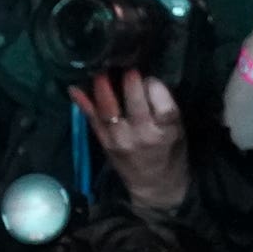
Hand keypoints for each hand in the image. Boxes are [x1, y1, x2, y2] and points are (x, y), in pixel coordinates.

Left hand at [71, 69, 188, 211]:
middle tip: (126, 67)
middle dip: (130, 82)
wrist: (154, 184)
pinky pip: (92, 119)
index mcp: (166, 132)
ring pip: (109, 110)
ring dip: (103, 87)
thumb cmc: (169, 151)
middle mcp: (142, 136)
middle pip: (135, 105)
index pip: (164, 107)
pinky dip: (83, 102)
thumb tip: (145, 77)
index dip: (156, 88)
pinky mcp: (104, 142)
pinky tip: (75, 88)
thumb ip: (164, 107)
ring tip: (102, 71)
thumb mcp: (178, 129)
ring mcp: (120, 140)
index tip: (150, 77)